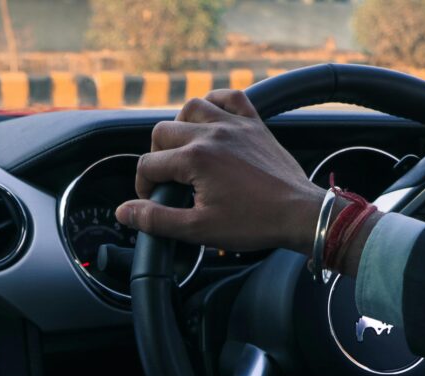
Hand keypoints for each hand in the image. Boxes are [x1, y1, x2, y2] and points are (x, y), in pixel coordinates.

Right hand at [115, 89, 328, 253]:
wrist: (299, 214)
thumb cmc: (253, 223)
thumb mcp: (198, 229)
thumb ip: (156, 219)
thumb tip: (124, 211)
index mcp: (195, 159)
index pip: (148, 164)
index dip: (142, 186)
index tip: (151, 201)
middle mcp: (212, 134)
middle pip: (163, 132)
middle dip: (156, 157)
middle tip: (166, 181)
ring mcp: (235, 125)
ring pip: (192, 107)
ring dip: (180, 126)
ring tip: (183, 150)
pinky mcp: (254, 124)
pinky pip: (230, 97)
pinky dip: (215, 102)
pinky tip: (210, 118)